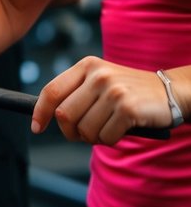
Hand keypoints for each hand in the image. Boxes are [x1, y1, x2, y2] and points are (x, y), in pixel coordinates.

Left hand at [32, 56, 174, 144]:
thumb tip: (47, 116)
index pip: (51, 90)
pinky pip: (105, 138)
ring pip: (84, 130)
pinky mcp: (127, 108)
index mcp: (87, 66)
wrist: (170, 91)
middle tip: (86, 133)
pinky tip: (122, 129)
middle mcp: (98, 75)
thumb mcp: (100, 81)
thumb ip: (76, 93)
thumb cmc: (130, 91)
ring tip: (109, 127)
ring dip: (94, 137)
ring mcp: (113, 91)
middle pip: (64, 115)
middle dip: (71, 132)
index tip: (36, 127)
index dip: (40, 112)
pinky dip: (111, 140)